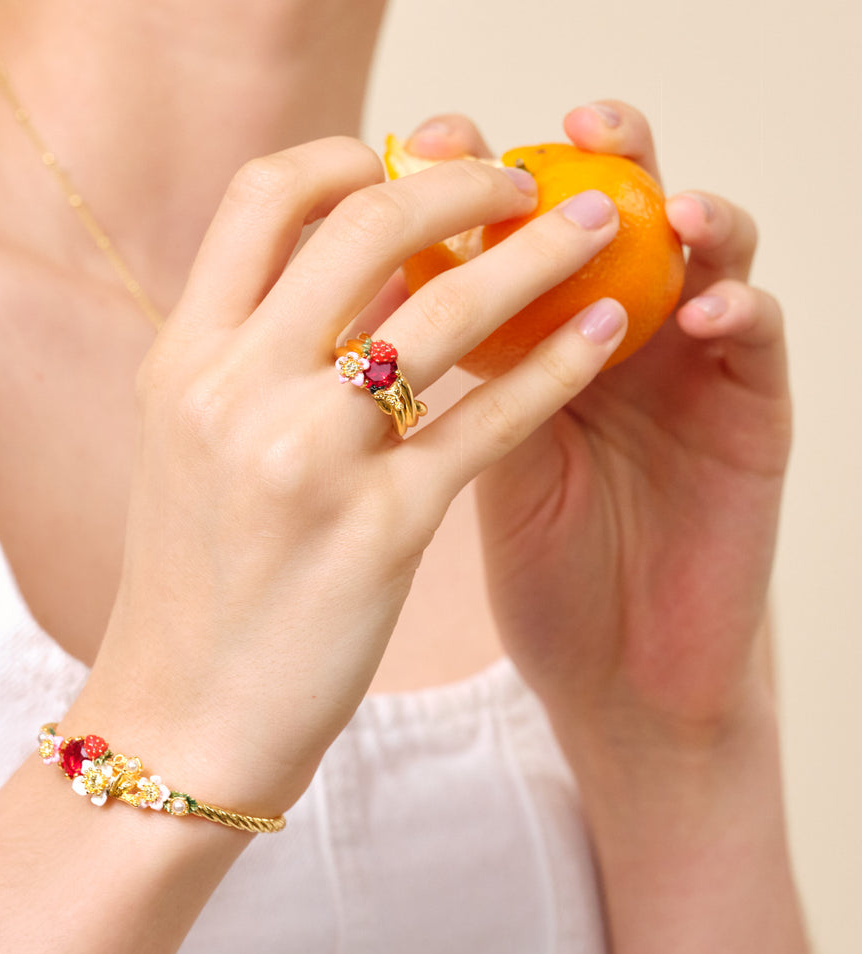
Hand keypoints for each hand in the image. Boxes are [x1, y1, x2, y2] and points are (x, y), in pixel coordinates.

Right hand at [69, 135, 627, 815]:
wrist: (183, 715)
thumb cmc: (195, 582)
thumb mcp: (191, 443)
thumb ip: (254, 354)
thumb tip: (345, 274)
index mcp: (182, 361)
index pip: (261, 199)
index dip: (342, 158)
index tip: (403, 158)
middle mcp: (235, 392)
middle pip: (365, 228)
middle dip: (460, 184)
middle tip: (520, 184)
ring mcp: (308, 459)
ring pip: (442, 312)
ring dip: (532, 256)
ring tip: (591, 229)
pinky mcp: (381, 531)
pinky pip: (486, 421)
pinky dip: (554, 366)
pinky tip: (601, 332)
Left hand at [408, 104, 789, 765]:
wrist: (615, 669)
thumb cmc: (533, 569)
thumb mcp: (473, 462)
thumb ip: (439, 375)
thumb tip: (345, 290)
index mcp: (540, 339)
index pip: (513, 228)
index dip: (473, 179)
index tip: (419, 147)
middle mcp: (618, 333)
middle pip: (610, 209)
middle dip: (580, 158)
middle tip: (547, 134)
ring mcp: (690, 366)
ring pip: (704, 247)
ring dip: (679, 205)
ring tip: (646, 195)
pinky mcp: (751, 415)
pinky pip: (758, 336)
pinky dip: (736, 305)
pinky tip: (696, 304)